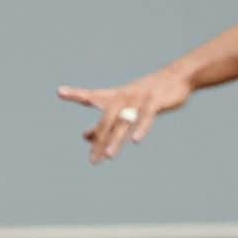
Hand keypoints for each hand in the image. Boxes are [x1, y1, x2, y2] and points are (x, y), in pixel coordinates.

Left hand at [57, 69, 195, 163]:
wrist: (177, 77)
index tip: (60, 92)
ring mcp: (139, 99)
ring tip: (108, 155)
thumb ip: (105, 122)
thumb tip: (85, 137)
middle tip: (92, 159)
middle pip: (107, 120)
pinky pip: (147, 117)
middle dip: (99, 140)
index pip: (92, 96)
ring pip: (124, 121)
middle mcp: (124, 97)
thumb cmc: (148, 94)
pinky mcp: (155, 101)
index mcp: (115, 97)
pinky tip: (136, 140)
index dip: (77, 94)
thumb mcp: (125, 107)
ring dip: (116, 139)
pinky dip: (141, 128)